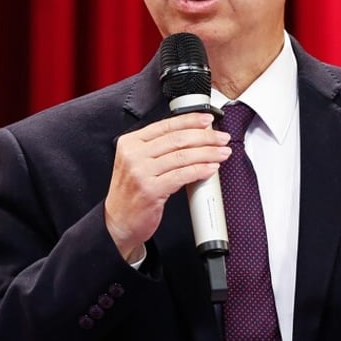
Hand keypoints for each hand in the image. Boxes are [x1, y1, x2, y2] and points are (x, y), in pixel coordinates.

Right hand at [104, 113, 230, 261]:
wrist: (118, 221)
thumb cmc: (132, 192)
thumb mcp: (137, 162)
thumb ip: (158, 148)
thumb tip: (193, 135)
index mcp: (130, 142)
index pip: (166, 125)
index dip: (190, 120)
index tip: (208, 120)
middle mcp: (134, 155)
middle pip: (177, 139)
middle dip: (205, 137)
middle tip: (222, 138)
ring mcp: (141, 172)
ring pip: (182, 156)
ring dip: (208, 153)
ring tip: (222, 153)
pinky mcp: (150, 190)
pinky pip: (182, 176)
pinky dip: (200, 170)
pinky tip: (211, 168)